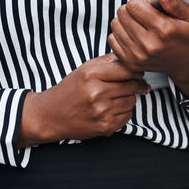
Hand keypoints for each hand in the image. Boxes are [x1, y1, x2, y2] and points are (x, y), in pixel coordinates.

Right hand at [18, 54, 147, 146]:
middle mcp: (97, 93)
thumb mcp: (84, 70)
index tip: (136, 73)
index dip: (135, 71)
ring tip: (115, 97)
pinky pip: (127, 116)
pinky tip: (111, 109)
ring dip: (128, 99)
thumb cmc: (69, 90)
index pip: (126, 70)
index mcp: (91, 75)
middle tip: (128, 85)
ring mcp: (101, 111)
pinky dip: (123, 112)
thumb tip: (132, 61)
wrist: (51, 115)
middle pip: (132, 86)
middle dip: (133, 85)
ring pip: (131, 102)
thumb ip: (107, 62)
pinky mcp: (105, 127)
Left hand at [108, 0, 188, 100]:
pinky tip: (133, 35)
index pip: (134, 5)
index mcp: (163, 30)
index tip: (147, 5)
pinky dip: (120, 34)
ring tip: (139, 24)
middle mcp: (149, 44)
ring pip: (115, 25)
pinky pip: (112, 39)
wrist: (187, 62)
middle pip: (122, 13)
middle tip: (143, 14)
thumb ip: (174, 3)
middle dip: (131, 9)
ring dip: (125, 21)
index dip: (140, 1)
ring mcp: (138, 55)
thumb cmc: (186, 36)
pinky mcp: (130, 63)